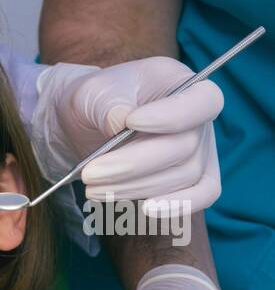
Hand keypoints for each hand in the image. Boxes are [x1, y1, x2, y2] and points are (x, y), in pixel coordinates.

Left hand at [31, 56, 222, 212]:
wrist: (87, 124)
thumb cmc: (94, 100)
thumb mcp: (92, 92)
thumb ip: (107, 106)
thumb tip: (122, 125)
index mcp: (179, 81)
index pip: (203, 100)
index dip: (172, 116)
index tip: (131, 122)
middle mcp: (198, 116)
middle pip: (185, 147)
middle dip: (133, 164)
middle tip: (90, 174)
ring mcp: (201, 149)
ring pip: (184, 175)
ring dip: (137, 186)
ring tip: (93, 187)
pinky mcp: (196, 177)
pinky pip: (203, 195)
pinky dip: (177, 205)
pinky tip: (145, 208)